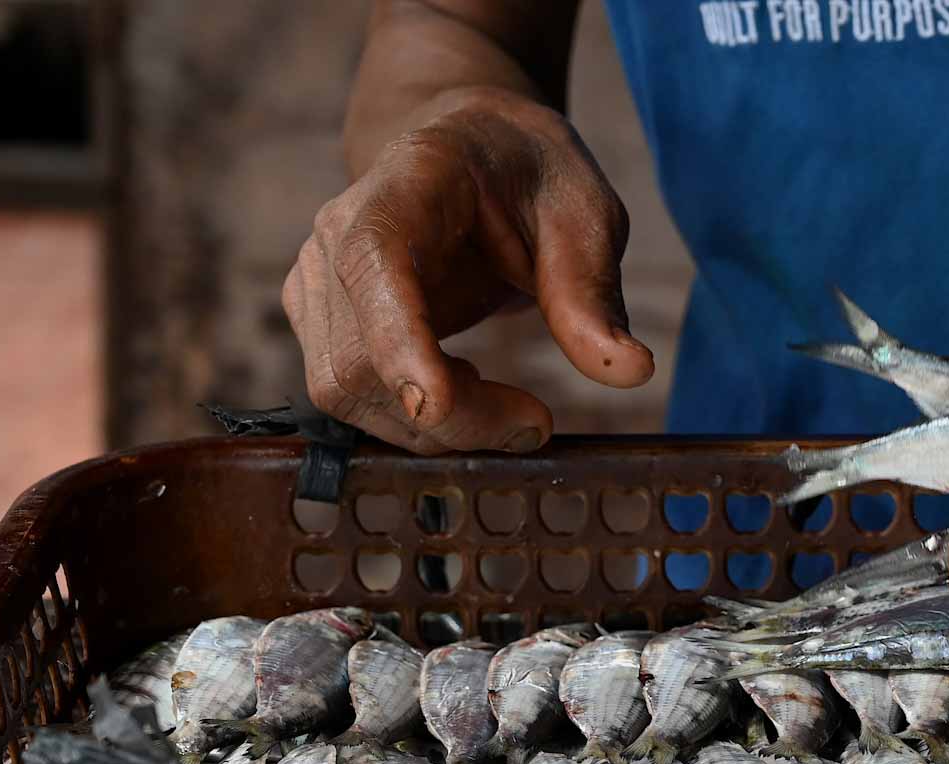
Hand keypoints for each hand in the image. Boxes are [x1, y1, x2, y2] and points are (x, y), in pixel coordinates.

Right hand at [283, 87, 653, 452]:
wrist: (472, 150)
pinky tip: (466, 389)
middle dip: (452, 415)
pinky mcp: (319, 322)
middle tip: (536, 424)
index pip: (374, 263)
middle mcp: (339, 231)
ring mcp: (318, 280)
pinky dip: (418, 420)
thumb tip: (631, 371)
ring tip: (512, 408)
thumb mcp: (583, 213)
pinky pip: (353, 397)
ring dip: (436, 429)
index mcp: (406, 183)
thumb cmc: (529, 174)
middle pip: (360, 358)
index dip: (394, 340)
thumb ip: (593, 291)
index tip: (434, 405)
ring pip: (347, 390)